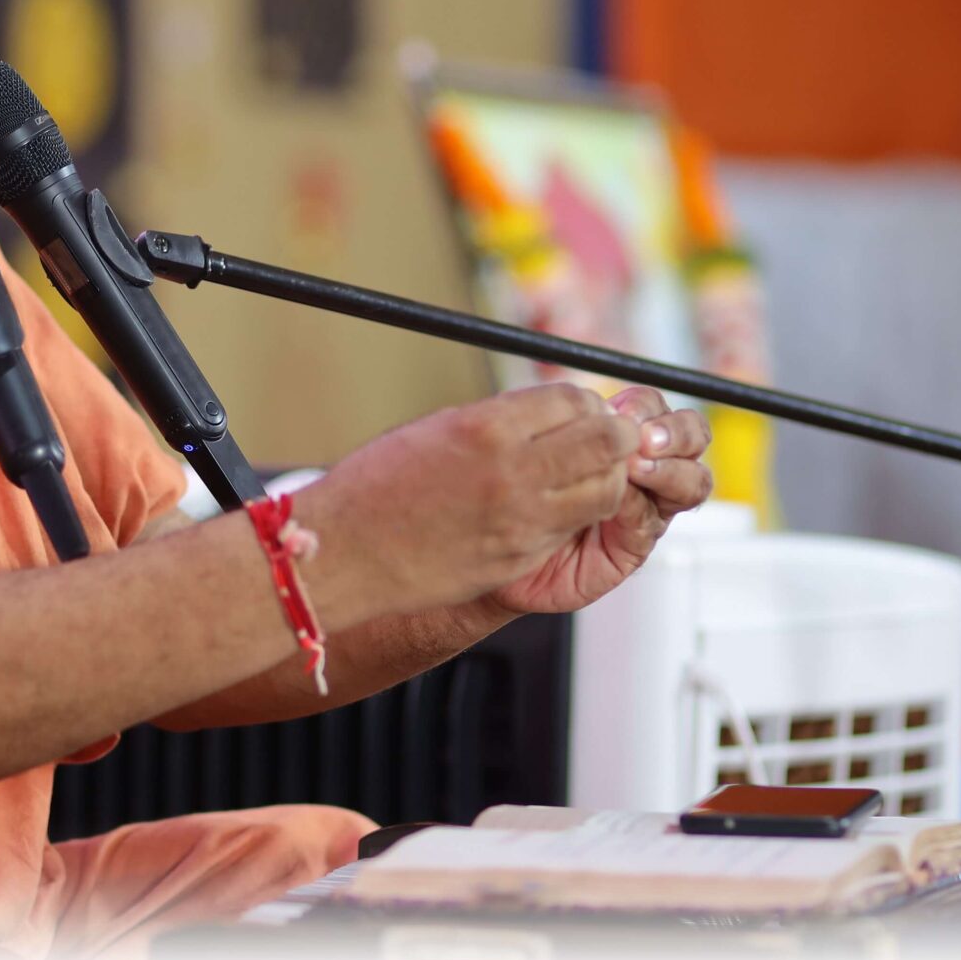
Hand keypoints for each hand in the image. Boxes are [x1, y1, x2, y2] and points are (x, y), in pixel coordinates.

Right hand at [291, 384, 645, 624]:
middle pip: (605, 442)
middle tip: (603, 437)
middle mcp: (512, 472)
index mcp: (485, 427)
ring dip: (605, 476)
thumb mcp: (438, 429)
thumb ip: (499, 420)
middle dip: (614, 435)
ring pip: (605, 490)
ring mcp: (521, 520)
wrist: (346, 554)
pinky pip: (572, 527)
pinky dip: (576, 512)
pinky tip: (554, 506)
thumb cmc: (378, 486)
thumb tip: (551, 412)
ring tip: (582, 474)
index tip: (581, 410)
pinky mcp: (520, 558)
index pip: (572, 401)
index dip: (585, 404)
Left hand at [488, 389, 710, 615]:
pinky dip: (638, 507)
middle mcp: (645, 469)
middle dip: (676, 432)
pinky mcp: (634, 546)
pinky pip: (651, 521)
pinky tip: (615, 504)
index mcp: (623, 436)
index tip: (621, 410)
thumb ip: (569, 425)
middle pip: (691, 438)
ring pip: (692, 482)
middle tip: (644, 438)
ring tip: (638, 468)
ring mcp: (645, 507)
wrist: (492, 546)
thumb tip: (595, 405)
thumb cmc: (513, 490)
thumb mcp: (536, 445)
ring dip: (670, 470)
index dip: (646, 406)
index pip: (656, 408)